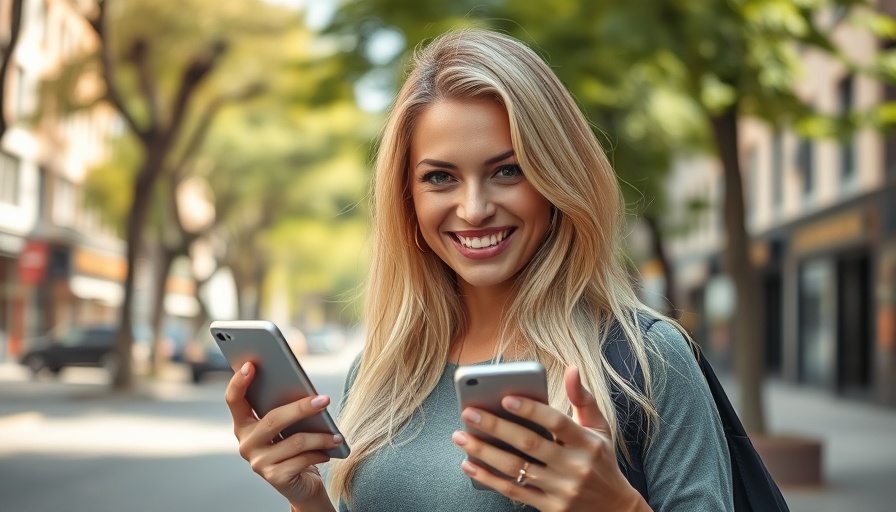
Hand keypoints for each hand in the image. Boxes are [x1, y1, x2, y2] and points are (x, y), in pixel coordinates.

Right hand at [225, 362, 344, 506]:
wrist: (301, 483)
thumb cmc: (295, 446)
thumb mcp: (288, 426)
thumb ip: (286, 409)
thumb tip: (305, 391)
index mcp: (244, 425)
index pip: (234, 400)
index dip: (239, 382)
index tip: (251, 364)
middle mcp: (246, 444)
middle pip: (273, 420)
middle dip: (301, 408)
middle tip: (324, 400)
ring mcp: (258, 462)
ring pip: (294, 441)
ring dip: (320, 436)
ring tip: (336, 434)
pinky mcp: (274, 477)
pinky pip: (302, 460)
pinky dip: (320, 453)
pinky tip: (331, 449)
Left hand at [452, 365, 649, 511]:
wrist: (614, 509)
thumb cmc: (601, 460)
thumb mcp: (600, 428)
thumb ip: (583, 398)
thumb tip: (571, 368)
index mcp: (588, 443)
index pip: (556, 423)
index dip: (530, 410)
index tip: (504, 398)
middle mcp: (575, 466)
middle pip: (529, 444)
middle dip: (495, 427)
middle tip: (468, 413)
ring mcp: (561, 489)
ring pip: (516, 469)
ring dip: (484, 452)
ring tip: (460, 436)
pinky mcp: (550, 507)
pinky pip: (513, 492)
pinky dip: (488, 478)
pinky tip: (469, 464)